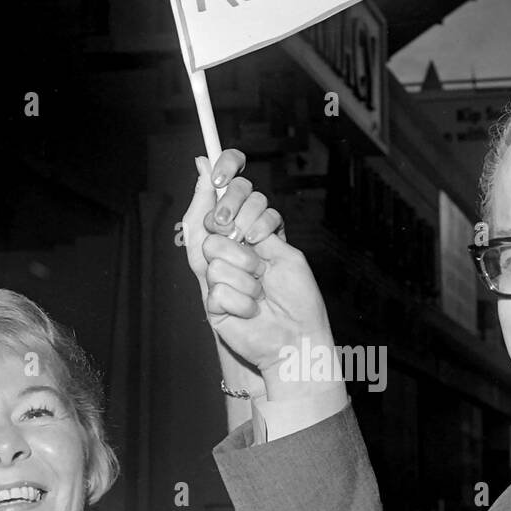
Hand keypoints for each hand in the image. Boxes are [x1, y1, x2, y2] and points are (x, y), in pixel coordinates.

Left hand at [182, 150, 283, 294]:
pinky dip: (259, 238)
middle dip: (228, 205)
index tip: (219, 177)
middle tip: (222, 227)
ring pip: (257, 201)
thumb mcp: (198, 253)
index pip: (227, 172)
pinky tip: (257, 263)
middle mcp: (241, 218)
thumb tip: (202, 163)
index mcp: (220, 216)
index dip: (227, 163)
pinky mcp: (282, 238)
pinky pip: (273, 219)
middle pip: (240, 185)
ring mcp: (262, 227)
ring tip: (238, 261)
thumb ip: (198, 209)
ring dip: (241, 232)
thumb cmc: (224, 295)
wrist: (250, 324)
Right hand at [186, 161, 335, 395]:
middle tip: (259, 251)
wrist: (298, 340)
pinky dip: (243, 301)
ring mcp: (218, 275)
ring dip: (248, 275)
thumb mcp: (285, 253)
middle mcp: (231, 250)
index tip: (219, 170)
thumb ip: (259, 226)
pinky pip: (218, 286)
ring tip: (261, 293)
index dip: (222, 173)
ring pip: (216, 252)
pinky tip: (253, 312)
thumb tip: (244, 199)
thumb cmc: (298, 299)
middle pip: (215, 218)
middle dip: (242, 228)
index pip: (228, 192)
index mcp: (250, 234)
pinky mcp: (212, 302)